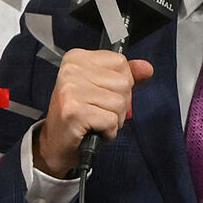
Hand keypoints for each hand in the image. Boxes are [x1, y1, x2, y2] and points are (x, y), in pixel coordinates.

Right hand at [35, 50, 155, 178]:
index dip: (121, 83)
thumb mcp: (101, 88)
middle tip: (98, 111)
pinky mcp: (74, 111)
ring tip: (95, 121)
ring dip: (114, 119)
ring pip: (120, 103)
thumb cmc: (79, 114)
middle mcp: (71, 70)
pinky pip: (111, 120)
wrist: (55, 143)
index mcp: (77, 58)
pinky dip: (108, 131)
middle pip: (124, 83)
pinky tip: (93, 130)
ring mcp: (71, 90)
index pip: (121, 62)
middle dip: (119, 104)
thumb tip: (146, 68)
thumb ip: (125, 76)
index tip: (102, 93)